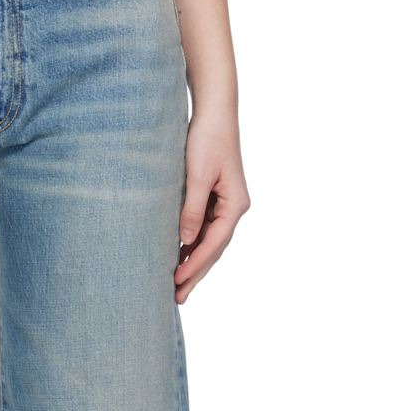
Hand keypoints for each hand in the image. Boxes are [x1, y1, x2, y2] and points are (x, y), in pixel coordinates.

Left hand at [176, 111, 249, 303]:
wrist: (214, 112)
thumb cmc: (207, 138)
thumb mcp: (197, 174)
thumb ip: (191, 209)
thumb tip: (185, 240)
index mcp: (235, 204)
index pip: (214, 243)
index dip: (195, 264)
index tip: (177, 281)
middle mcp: (234, 207)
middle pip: (214, 249)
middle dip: (195, 273)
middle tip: (177, 298)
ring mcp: (225, 204)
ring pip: (208, 242)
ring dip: (193, 263)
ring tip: (176, 287)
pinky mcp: (214, 199)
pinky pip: (203, 229)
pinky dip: (191, 246)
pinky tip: (178, 258)